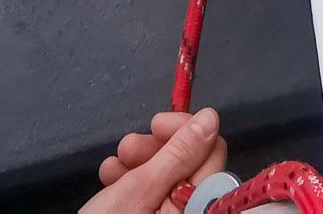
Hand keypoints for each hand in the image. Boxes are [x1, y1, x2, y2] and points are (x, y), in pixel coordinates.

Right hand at [89, 108, 226, 213]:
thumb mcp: (138, 189)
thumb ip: (176, 154)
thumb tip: (210, 118)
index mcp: (204, 206)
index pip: (212, 151)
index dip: (184, 130)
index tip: (154, 124)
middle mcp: (198, 212)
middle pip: (190, 161)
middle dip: (156, 148)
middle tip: (125, 149)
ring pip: (169, 174)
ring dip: (138, 162)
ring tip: (112, 168)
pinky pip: (156, 194)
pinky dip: (133, 182)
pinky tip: (111, 180)